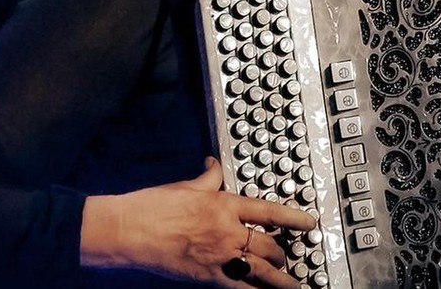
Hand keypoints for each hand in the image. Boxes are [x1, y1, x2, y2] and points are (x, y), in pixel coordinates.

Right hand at [81, 157, 315, 287]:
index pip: (270, 212)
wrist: (130, 230)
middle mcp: (228, 231)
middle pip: (268, 246)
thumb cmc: (154, 206)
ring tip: (292, 285)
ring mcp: (220, 257)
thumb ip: (208, 177)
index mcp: (226, 205)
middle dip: (280, 255)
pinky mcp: (208, 278)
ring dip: (279, 280)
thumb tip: (214, 164)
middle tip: (285, 258)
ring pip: (261, 272)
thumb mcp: (187, 185)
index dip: (294, 219)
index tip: (310, 224)